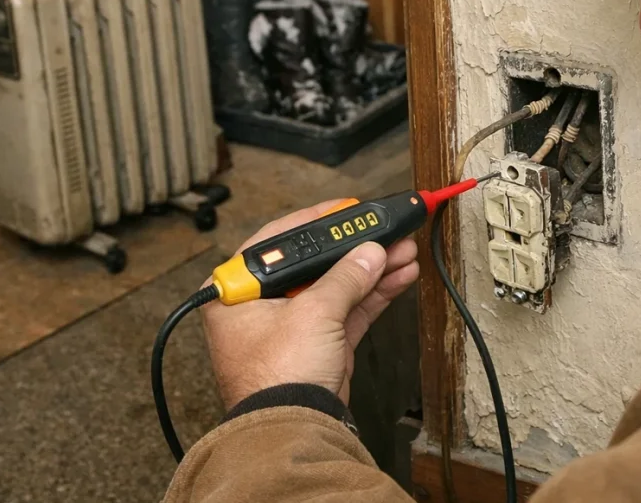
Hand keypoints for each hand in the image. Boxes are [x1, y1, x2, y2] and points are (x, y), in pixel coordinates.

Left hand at [201, 199, 419, 408]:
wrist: (293, 432)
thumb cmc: (276, 378)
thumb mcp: (313, 313)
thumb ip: (346, 276)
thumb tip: (370, 251)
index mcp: (236, 291)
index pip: (277, 240)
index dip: (316, 222)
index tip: (347, 209)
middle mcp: (259, 305)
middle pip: (314, 263)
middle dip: (355, 248)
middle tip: (384, 228)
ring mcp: (290, 326)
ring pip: (337, 285)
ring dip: (372, 269)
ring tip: (404, 249)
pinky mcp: (317, 345)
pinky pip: (348, 309)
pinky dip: (373, 293)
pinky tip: (399, 274)